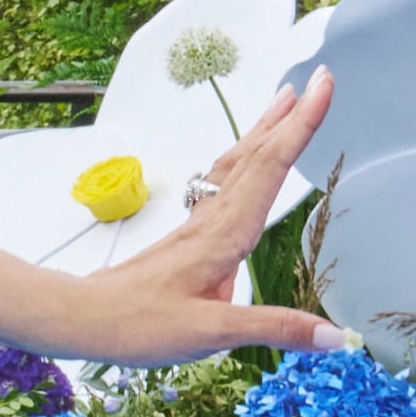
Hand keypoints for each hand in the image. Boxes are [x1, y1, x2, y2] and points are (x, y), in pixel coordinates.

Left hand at [37, 71, 345, 366]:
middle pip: (255, 156)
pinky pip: (222, 185)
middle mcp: (212, 221)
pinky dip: (243, 161)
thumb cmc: (136, 325)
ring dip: (264, 132)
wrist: (79, 319)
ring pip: (236, 166)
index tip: (323, 87)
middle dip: (289, 117)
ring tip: (286, 103)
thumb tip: (335, 337)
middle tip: (317, 79)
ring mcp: (197, 227)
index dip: (301, 127)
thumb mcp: (211, 332)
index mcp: (224, 235)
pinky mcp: (187, 239)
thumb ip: (275, 329)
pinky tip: (246, 164)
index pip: (271, 168)